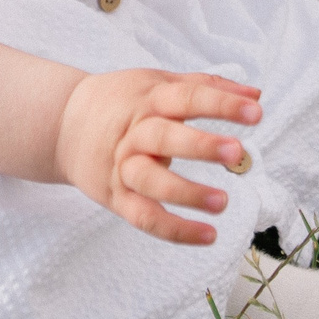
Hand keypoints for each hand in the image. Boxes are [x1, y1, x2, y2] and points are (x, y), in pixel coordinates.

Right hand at [55, 67, 262, 245]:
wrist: (62, 124)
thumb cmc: (121, 102)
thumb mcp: (158, 82)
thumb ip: (207, 86)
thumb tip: (256, 94)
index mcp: (149, 99)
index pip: (188, 98)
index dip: (222, 104)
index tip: (256, 112)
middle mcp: (135, 133)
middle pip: (166, 138)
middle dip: (201, 145)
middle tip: (237, 153)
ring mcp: (123, 167)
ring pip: (152, 182)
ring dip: (186, 194)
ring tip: (223, 202)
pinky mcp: (116, 197)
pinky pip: (145, 217)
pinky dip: (175, 230)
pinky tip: (208, 236)